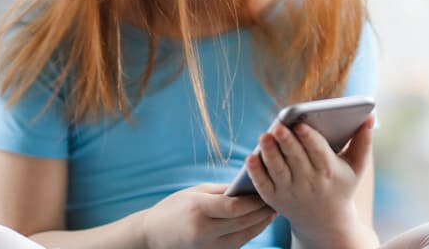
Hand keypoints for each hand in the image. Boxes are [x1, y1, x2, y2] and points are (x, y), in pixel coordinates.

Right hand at [136, 183, 278, 248]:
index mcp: (197, 209)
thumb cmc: (174, 208)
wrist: (152, 235)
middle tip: (276, 200)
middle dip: (262, 212)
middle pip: (242, 222)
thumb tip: (249, 187)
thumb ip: (222, 191)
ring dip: (260, 224)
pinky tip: (258, 223)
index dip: (253, 201)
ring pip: (244, 236)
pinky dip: (250, 233)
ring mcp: (207, 247)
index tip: (265, 191)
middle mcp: (203, 231)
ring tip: (271, 211)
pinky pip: (237, 244)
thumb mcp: (194, 192)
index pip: (234, 207)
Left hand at [245, 115, 376, 246]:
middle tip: (279, 126)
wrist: (325, 220)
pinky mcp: (274, 199)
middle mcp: (309, 182)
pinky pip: (263, 184)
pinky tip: (251, 157)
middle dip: (287, 143)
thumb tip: (370, 116)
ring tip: (264, 136)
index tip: (302, 124)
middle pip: (296, 160)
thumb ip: (363, 141)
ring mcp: (290, 192)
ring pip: (278, 170)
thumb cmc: (340, 185)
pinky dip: (256, 172)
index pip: (318, 152)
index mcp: (329, 171)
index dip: (309, 139)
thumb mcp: (356, 167)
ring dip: (269, 154)